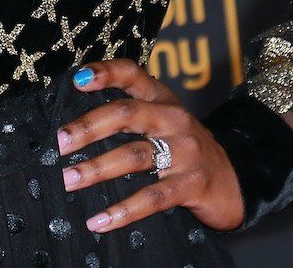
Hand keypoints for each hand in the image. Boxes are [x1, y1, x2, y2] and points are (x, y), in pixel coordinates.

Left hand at [54, 57, 244, 233]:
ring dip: (97, 169)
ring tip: (69, 180)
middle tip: (60, 143)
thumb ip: (129, 112)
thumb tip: (74, 125)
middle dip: (89, 127)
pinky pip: (152, 197)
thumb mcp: (162, 119)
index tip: (78, 79)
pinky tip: (99, 220)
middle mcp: (174, 119)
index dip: (106, 73)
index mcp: (162, 98)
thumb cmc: (184, 147)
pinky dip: (123, 210)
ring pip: (134, 156)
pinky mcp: (191, 184)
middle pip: (127, 113)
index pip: (133, 74)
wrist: (232, 180)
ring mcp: (185, 151)